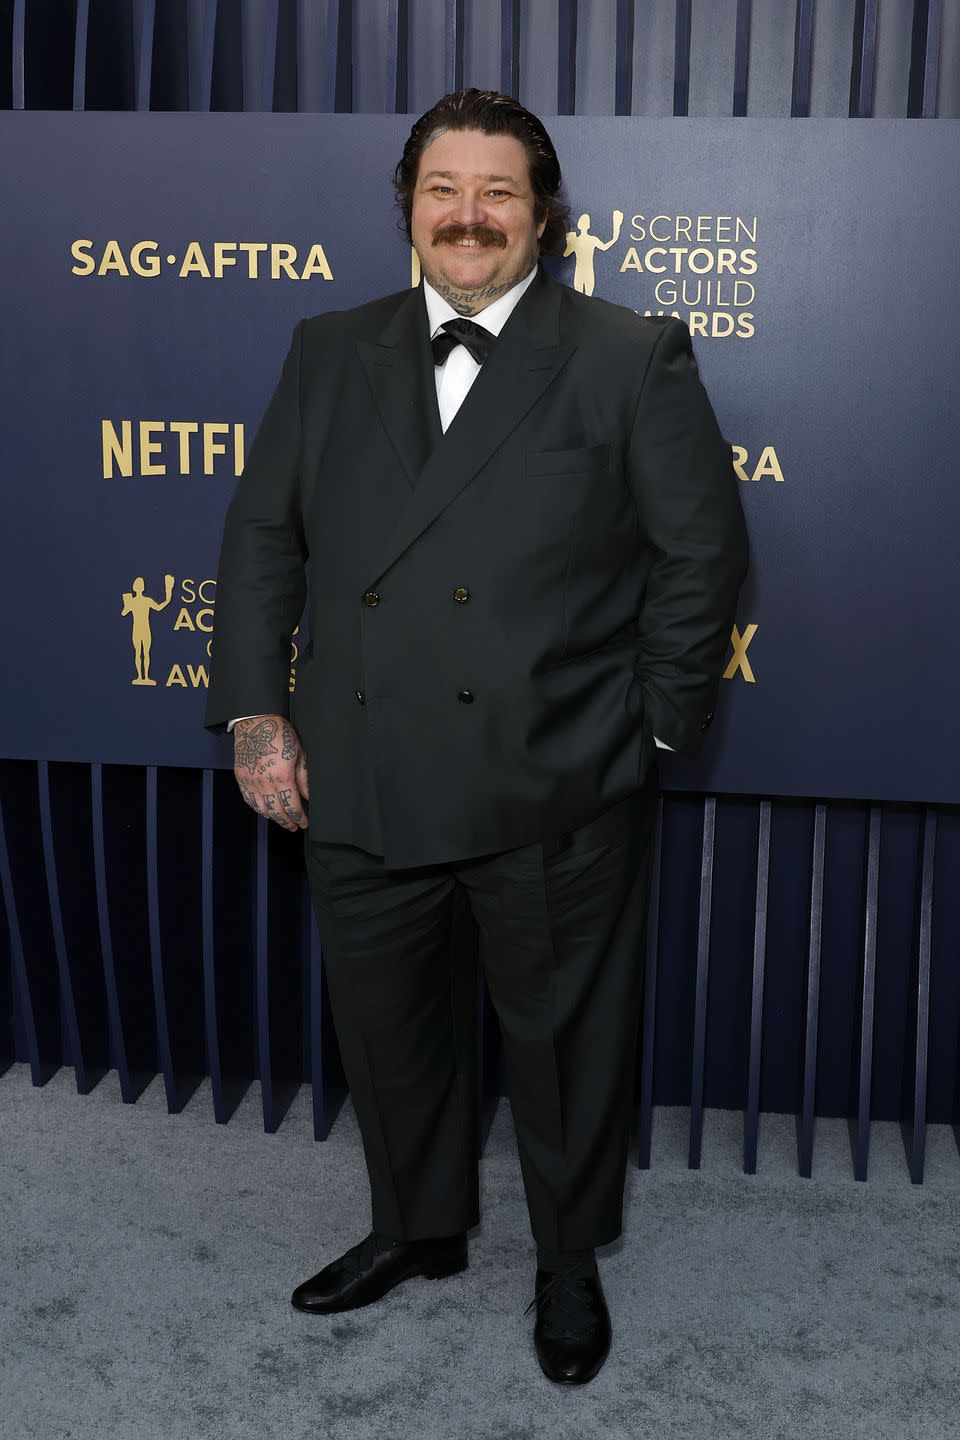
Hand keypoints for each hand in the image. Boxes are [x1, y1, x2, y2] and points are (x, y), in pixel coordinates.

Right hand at [232, 715, 308, 830]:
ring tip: (281, 820)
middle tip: (294, 826)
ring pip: (261, 809)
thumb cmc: (279, 734)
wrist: (256, 721)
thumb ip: (304, 778)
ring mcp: (250, 781)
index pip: (291, 806)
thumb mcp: (299, 754)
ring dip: (272, 818)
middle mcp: (263, 782)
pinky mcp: (240, 778)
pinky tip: (265, 810)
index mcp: (281, 777)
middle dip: (286, 822)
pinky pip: (248, 800)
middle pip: (276, 812)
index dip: (299, 818)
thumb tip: (309, 796)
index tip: (304, 822)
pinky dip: (257, 808)